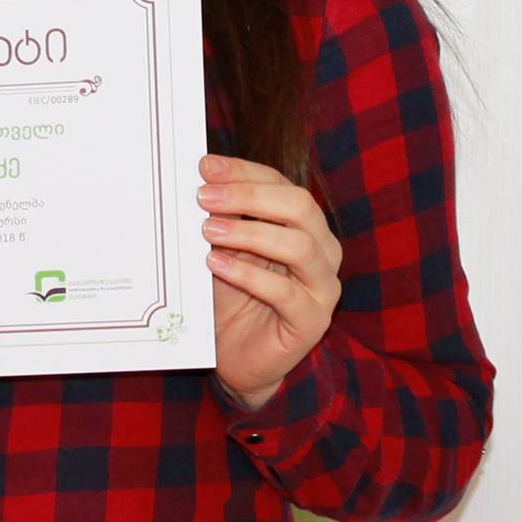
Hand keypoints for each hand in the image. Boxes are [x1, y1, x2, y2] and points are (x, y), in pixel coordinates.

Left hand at [197, 154, 343, 411]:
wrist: (236, 355)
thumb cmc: (231, 297)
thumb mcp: (222, 249)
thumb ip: (220, 218)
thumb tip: (198, 182)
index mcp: (304, 225)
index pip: (282, 185)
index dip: (244, 172)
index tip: (205, 166)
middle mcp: (322, 251)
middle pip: (300, 207)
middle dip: (249, 196)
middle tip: (203, 197)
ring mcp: (322, 287)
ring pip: (299, 247)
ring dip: (249, 233)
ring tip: (208, 232)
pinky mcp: (312, 321)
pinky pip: (286, 293)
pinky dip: (249, 275)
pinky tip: (217, 265)